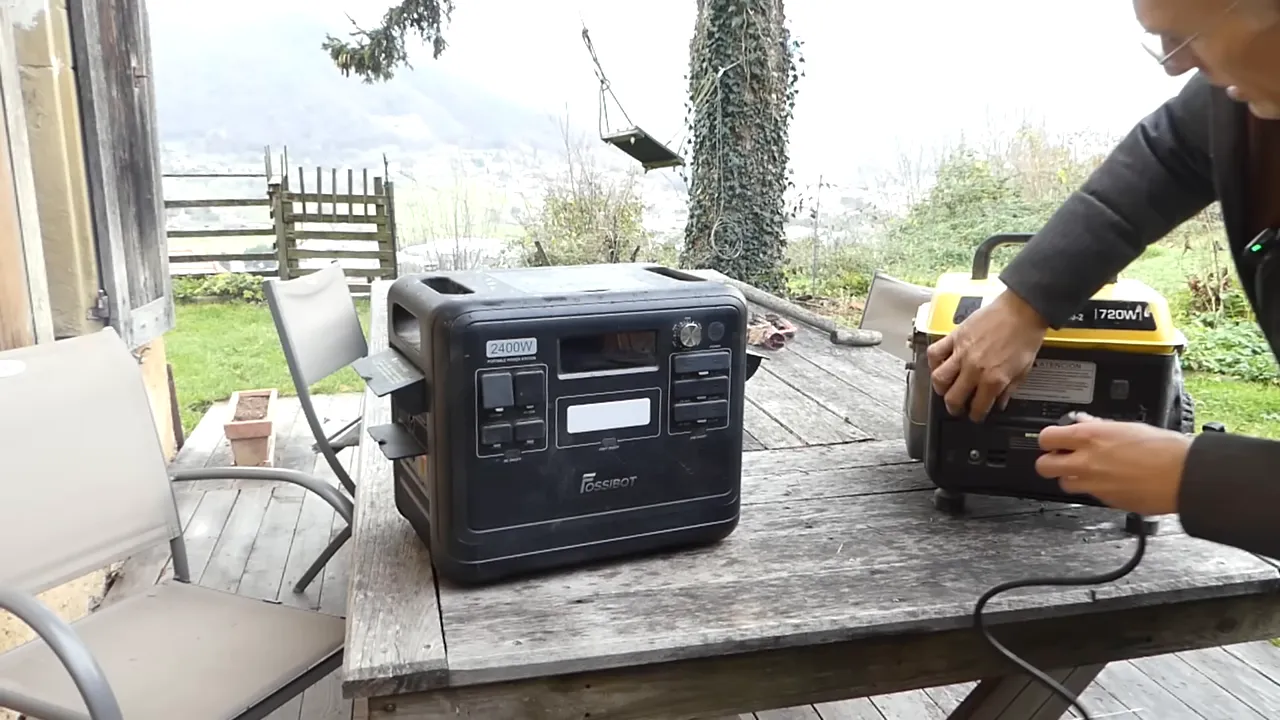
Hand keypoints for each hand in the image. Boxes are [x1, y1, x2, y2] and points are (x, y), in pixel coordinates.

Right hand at [927, 291, 1048, 421]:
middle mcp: (974, 369)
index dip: (976, 415)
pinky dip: (933, 362)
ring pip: (939, 379)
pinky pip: (935, 353)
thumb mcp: (1024, 370)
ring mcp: (961, 353)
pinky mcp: (954, 337)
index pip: (978, 407)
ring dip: (940, 389)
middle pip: (953, 398)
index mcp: (993, 379)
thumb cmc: (1025, 335)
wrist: (1023, 310)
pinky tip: (938, 365)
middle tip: (957, 408)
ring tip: (944, 389)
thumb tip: (1000, 401)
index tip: (975, 415)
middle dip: (954, 408)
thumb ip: (1009, 389)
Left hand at [1036, 413, 1191, 514]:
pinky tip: (1110, 480)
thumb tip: (1083, 423)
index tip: (1054, 439)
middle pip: (1043, 466)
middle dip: (1050, 461)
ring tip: (1088, 470)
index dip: (1048, 439)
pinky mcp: (1106, 501)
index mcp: (1090, 437)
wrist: (1184, 475)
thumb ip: (1098, 426)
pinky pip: (1089, 495)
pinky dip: (1093, 488)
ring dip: (1070, 477)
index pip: (1046, 437)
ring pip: (1063, 484)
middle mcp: (1086, 462)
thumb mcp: (1127, 426)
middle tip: (1063, 457)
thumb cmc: (1164, 449)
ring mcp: (1094, 485)